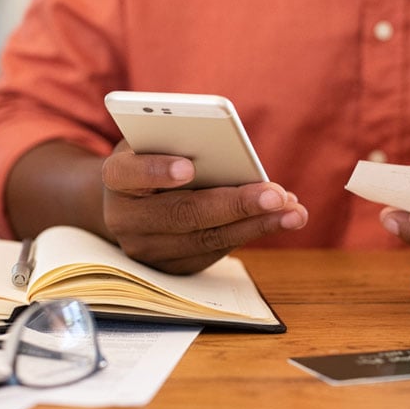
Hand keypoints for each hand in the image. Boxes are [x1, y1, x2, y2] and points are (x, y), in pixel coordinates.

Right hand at [101, 141, 307, 273]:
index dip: (155, 171)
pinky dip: (252, 233)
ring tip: (293, 211)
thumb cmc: (154, 158)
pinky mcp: (172, 268)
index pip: (127, 174)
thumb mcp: (158, 140)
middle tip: (275, 195)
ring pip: (206, 239)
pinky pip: (216, 252)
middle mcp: (125, 219)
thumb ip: (181, 141)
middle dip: (234, 205)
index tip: (188, 168)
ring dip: (256, 225)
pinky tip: (282, 219)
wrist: (131, 201)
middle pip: (182, 214)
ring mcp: (147, 249)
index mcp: (116, 178)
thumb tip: (234, 156)